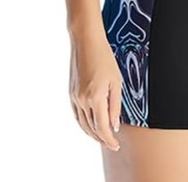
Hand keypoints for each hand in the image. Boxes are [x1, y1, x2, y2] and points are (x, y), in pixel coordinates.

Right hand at [69, 29, 121, 150]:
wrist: (86, 42)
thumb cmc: (104, 57)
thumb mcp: (116, 81)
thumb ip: (115, 105)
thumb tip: (114, 125)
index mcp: (95, 97)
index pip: (102, 127)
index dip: (109, 139)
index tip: (115, 145)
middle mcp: (82, 100)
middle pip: (91, 128)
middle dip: (102, 138)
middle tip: (112, 143)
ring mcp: (74, 97)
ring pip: (82, 123)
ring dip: (92, 133)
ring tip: (102, 137)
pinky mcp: (71, 92)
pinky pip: (77, 114)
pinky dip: (84, 123)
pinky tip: (91, 124)